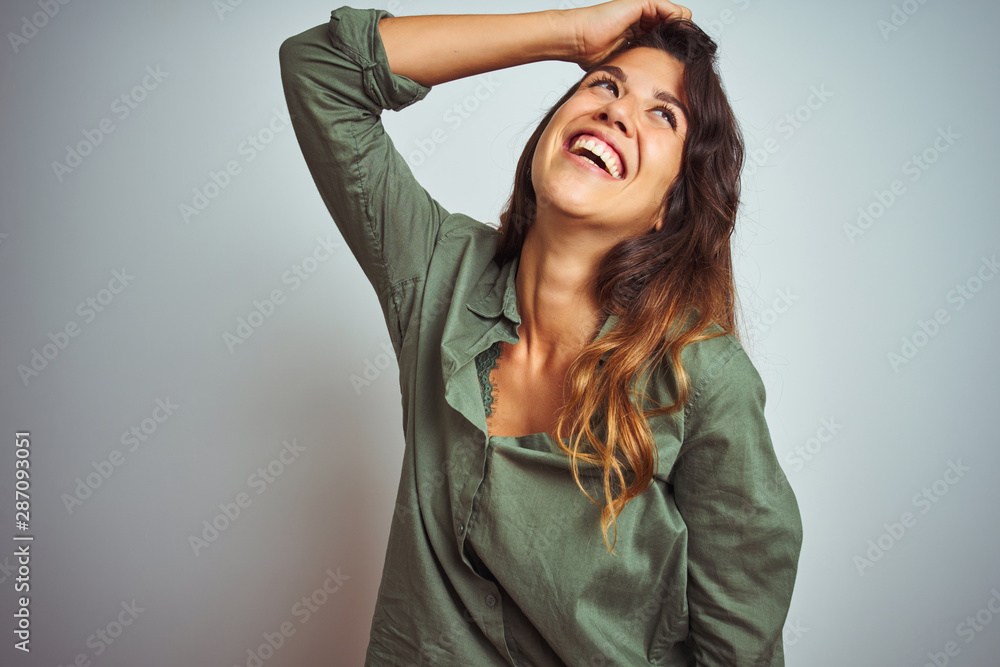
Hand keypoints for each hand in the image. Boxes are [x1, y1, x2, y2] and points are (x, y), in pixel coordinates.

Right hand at [563, 0, 692, 69]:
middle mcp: (642, 20)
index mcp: (637, 33)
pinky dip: (678, 22)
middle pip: (673, 26)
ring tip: (686, 50)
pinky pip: (670, 10)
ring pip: (675, 17)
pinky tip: (677, 39)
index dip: (674, 49)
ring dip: (682, 32)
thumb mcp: (619, 66)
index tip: (681, 66)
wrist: (577, 39)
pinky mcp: (643, 4)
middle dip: (682, 41)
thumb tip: (643, 93)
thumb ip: (633, 71)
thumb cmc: (589, 53)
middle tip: (689, 59)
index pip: (665, 37)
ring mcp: (643, 10)